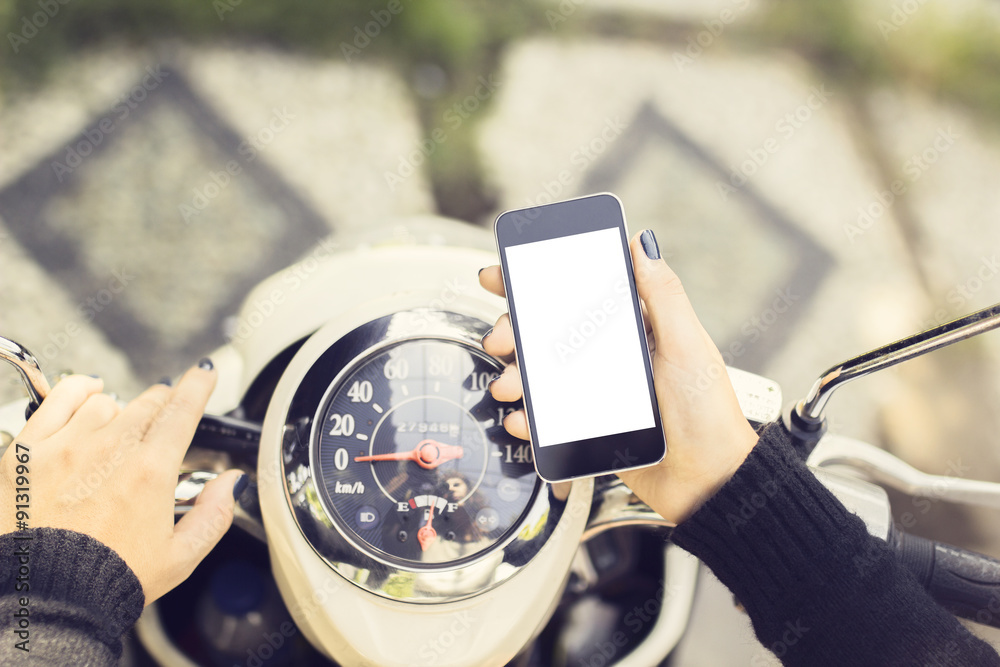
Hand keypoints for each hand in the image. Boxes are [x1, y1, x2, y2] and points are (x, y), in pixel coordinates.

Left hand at [0, 363, 244, 604]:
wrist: (42, 599)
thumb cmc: (107, 580)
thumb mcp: (179, 558)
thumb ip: (214, 515)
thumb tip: (232, 483)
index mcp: (150, 472)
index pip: (182, 411)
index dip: (198, 385)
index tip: (203, 373)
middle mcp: (110, 450)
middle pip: (147, 403)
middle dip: (162, 404)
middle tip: (163, 417)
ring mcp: (66, 446)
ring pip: (106, 403)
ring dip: (120, 411)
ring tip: (118, 430)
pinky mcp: (28, 451)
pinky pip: (58, 400)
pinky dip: (77, 392)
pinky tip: (86, 396)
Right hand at [479, 230, 758, 523]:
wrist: (708, 482)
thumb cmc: (708, 413)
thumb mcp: (687, 346)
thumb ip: (664, 296)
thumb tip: (643, 244)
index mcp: (632, 329)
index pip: (578, 295)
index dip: (537, 283)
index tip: (502, 276)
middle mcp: (609, 357)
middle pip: (547, 334)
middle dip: (513, 332)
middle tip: (499, 339)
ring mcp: (595, 393)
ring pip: (541, 376)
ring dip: (515, 376)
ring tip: (509, 386)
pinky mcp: (587, 429)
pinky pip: (547, 419)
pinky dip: (528, 418)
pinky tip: (523, 419)